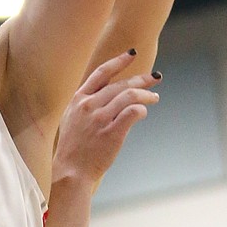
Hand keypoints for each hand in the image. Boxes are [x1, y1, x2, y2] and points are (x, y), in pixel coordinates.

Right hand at [51, 52, 158, 188]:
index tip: (132, 54)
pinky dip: (142, 109)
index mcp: (79, 100)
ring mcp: (100, 119)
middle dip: (142, 79)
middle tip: (155, 78)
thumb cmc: (74, 148)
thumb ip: (87, 104)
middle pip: (121, 84)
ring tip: (154, 98)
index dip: (118, 61)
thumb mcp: (72, 119)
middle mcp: (89, 106)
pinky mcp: (112, 132)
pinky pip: (133, 112)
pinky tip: (144, 112)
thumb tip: (108, 93)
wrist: (70, 171)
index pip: (101, 73)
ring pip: (129, 95)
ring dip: (146, 95)